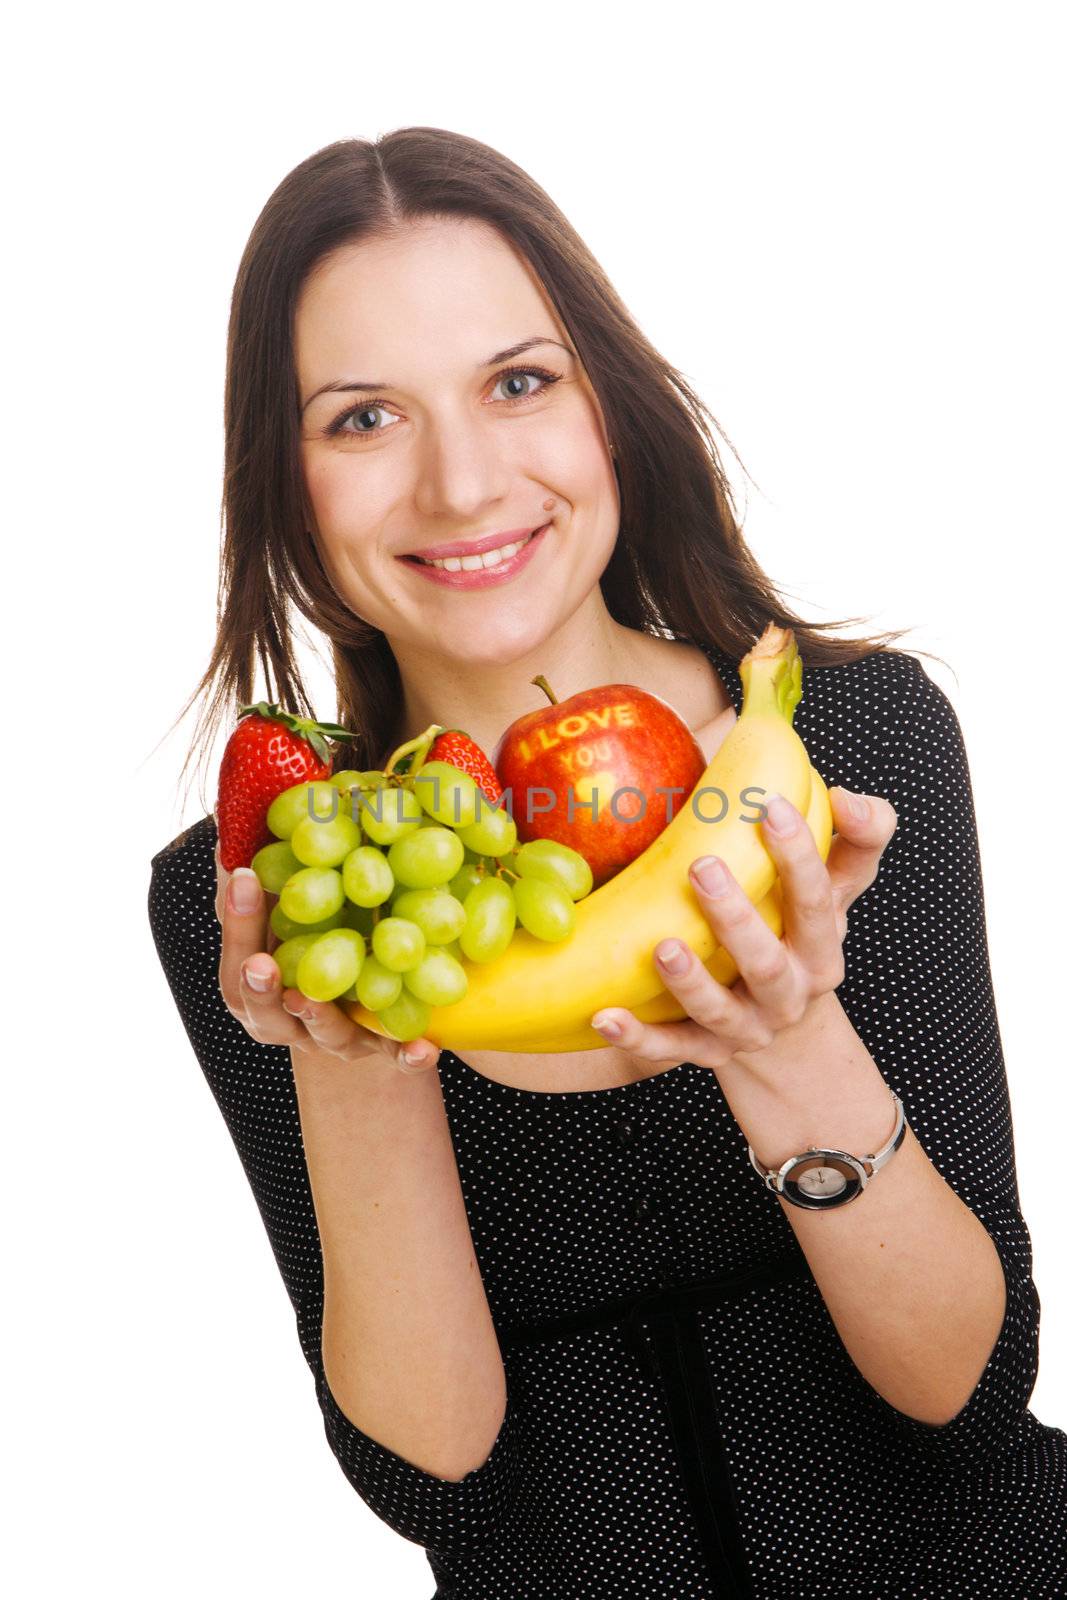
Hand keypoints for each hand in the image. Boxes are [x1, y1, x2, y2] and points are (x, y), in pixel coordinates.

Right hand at [213, 820, 440, 1075]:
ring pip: (323, 1036)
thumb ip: (268, 869)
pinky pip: (392, 1056)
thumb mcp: (287, 903)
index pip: (237, 952)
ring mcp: (333, 1038)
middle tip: (261, 965)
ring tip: (316, 1003)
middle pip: (266, 1010)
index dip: (238, 919)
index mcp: (255, 982)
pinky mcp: (379, 1047)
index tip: (242, 876)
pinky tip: (425, 1048)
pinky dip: (405, 1055)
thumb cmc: (310, 934)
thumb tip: (246, 810)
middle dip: (261, 986)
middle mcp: (287, 1018)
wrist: (353, 1005)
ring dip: (319, 1020)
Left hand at [589, 786, 897, 1072]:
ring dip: (691, 983)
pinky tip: (605, 1017)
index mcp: (821, 947)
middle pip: (766, 963)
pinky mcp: (705, 1053)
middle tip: (703, 868)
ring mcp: (746, 1028)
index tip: (771, 807)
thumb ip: (858, 836)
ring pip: (720, 1012)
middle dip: (737, 920)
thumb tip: (846, 797)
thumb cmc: (799, 930)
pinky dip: (638, 1038)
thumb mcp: (837, 887)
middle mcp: (788, 993)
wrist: (787, 1023)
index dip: (800, 857)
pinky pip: (669, 1049)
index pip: (818, 902)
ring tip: (664, 947)